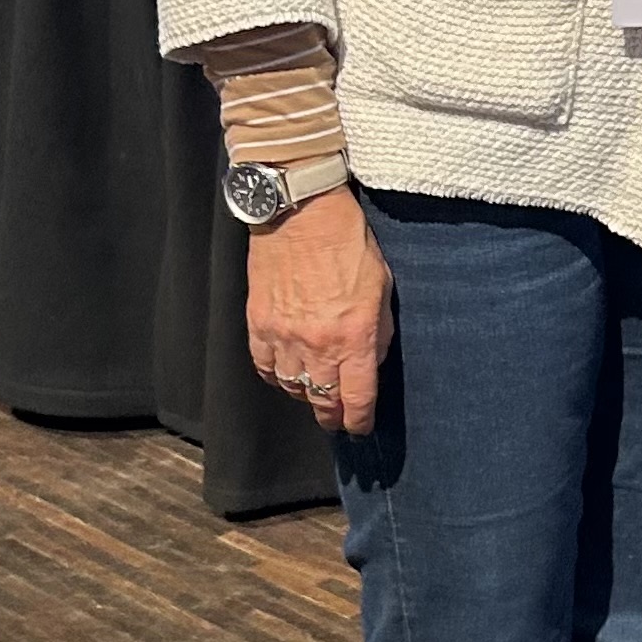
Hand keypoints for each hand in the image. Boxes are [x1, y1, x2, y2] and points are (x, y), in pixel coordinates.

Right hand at [247, 186, 394, 435]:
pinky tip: (287, 371)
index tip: (361, 428)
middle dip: (332, 415)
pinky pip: (266, 367)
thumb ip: (381, 329)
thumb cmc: (349, 241)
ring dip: (306, 394)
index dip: (359, 420)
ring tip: (315, 393)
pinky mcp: (258, 324)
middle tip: (337, 419)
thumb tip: (373, 360)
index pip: (356, 397)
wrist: (301, 212)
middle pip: (322, 399)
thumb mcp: (382, 284)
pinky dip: (277, 375)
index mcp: (354, 335)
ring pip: (293, 387)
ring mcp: (283, 337)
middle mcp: (317, 344)